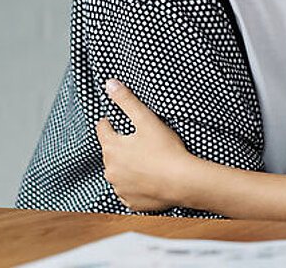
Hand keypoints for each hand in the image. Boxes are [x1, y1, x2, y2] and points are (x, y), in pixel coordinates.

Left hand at [95, 79, 194, 211]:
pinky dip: (135, 184)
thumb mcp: (146, 119)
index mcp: (112, 148)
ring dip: (127, 166)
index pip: (102, 129)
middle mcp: (111, 170)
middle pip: (110, 152)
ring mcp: (120, 188)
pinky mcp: (131, 202)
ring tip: (146, 160)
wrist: (183, 181)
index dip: (110, 123)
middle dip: (121, 146)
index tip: (118, 122)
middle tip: (140, 141)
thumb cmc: (166, 149)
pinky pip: (128, 190)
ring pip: (118, 172)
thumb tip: (109, 84)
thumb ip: (126, 100)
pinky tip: (148, 178)